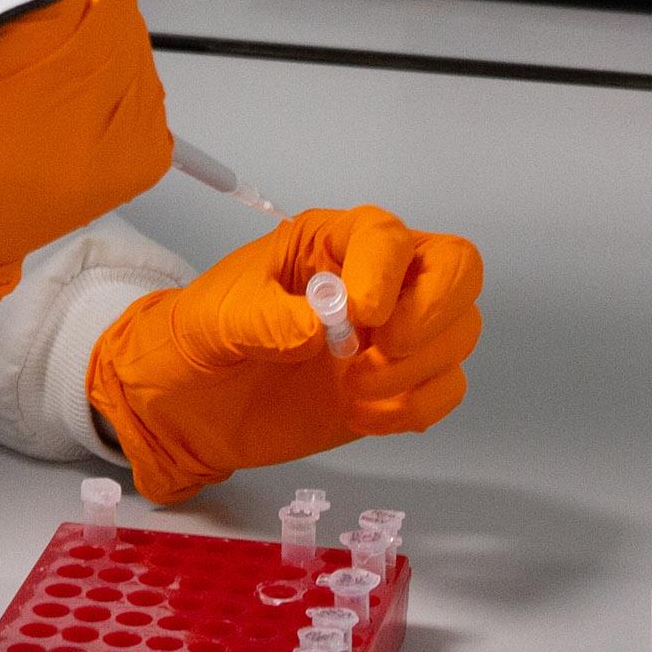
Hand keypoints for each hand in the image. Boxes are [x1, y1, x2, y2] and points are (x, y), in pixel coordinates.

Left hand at [86, 207, 483, 503]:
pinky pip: (446, 387)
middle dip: (434, 312)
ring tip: (352, 391)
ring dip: (415, 370)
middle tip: (383, 348)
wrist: (192, 404)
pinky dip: (415, 406)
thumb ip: (264, 318)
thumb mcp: (215, 319)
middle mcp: (376, 279)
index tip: (361, 316)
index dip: (386, 273)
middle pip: (457, 269)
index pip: (389, 236)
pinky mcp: (397, 384)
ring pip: (459, 332)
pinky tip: (362, 414)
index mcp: (330, 242)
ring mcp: (393, 333)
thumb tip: (321, 330)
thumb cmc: (201, 339)